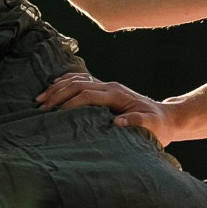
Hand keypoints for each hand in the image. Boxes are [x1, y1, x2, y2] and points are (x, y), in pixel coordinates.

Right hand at [36, 65, 171, 145]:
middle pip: (78, 84)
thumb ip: (137, 123)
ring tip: (41, 99)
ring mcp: (107, 86)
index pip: (88, 95)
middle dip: (58, 94)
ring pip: (77, 80)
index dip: (71, 103)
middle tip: (41, 107)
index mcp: (118, 95)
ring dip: (58, 88)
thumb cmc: (158, 126)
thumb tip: (117, 121)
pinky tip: (53, 88)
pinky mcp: (105, 90)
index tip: (56, 115)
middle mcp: (110, 86)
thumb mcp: (152, 127)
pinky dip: (65, 82)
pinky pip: (81, 81)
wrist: (166, 118)